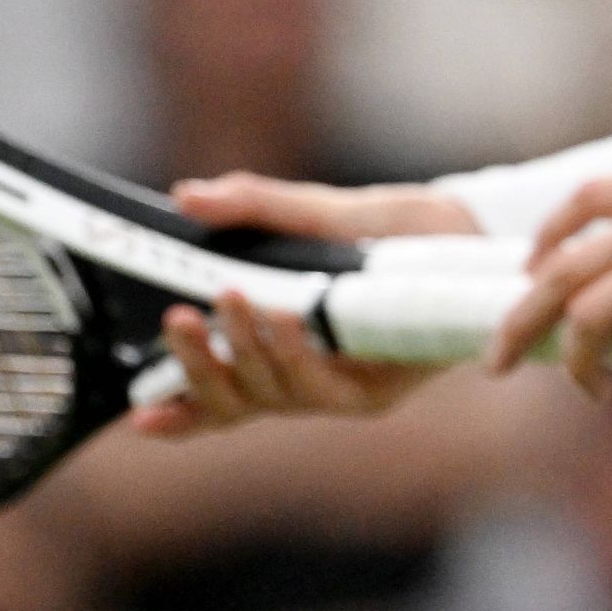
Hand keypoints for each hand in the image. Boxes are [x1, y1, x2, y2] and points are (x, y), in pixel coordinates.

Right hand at [124, 173, 474, 437]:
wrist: (475, 233)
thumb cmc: (398, 231)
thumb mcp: (321, 211)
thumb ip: (256, 207)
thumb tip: (186, 195)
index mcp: (279, 348)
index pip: (218, 393)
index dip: (178, 411)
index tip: (136, 415)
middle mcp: (303, 379)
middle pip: (232, 401)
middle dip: (197, 367)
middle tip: (176, 319)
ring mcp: (338, 390)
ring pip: (268, 395)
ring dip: (241, 350)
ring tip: (228, 299)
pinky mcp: (375, 392)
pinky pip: (320, 386)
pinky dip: (293, 354)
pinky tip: (285, 318)